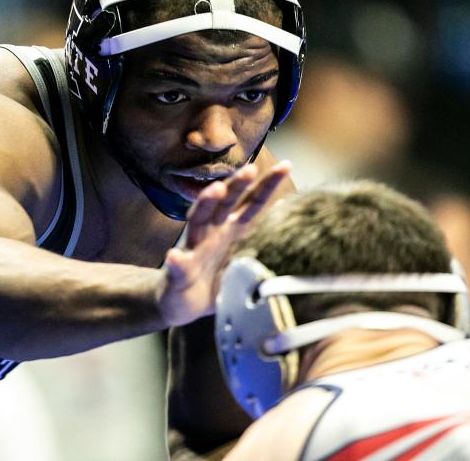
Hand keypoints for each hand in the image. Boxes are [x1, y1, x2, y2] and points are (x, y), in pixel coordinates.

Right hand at [158, 161, 290, 327]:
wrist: (183, 303)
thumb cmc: (216, 281)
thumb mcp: (244, 263)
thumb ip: (262, 246)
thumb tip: (294, 232)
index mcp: (231, 229)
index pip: (252, 203)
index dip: (268, 185)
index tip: (286, 166)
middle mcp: (212, 231)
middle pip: (225, 201)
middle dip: (238, 184)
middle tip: (252, 170)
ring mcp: (193, 248)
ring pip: (198, 219)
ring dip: (206, 203)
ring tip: (216, 190)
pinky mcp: (179, 271)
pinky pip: (177, 265)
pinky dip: (176, 261)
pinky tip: (175, 256)